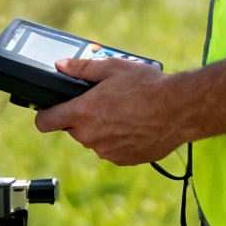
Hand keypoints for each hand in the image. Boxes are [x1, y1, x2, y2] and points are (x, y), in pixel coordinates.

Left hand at [34, 57, 188, 167]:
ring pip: (93, 140)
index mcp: (82, 112)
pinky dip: (118, 140)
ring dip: (101, 129)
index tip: (50, 110)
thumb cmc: (148, 86)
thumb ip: (82, 68)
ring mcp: (106, 151)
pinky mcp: (122, 160)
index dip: (45, 115)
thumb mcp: (113, 68)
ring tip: (124, 112)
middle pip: (72, 129)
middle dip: (82, 117)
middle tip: (104, 101)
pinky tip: (134, 125)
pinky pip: (111, 150)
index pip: (45, 122)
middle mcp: (90, 136)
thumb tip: (61, 65)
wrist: (179, 110)